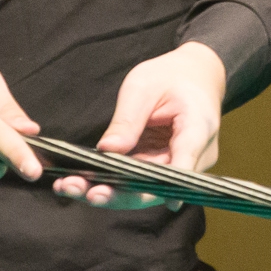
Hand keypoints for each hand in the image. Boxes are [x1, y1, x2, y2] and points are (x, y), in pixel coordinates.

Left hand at [54, 42, 224, 210]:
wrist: (194, 75)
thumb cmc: (171, 76)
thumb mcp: (143, 87)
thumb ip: (127, 120)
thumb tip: (106, 151)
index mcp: (198, 129)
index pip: (180, 166)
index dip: (154, 186)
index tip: (126, 193)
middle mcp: (196, 156)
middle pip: (159, 188)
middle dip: (120, 195)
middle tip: (86, 193)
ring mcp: (182, 165)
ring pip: (147, 190)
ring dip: (111, 192)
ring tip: (72, 187)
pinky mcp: (166, 168)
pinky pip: (142, 182)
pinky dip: (115, 183)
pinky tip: (83, 182)